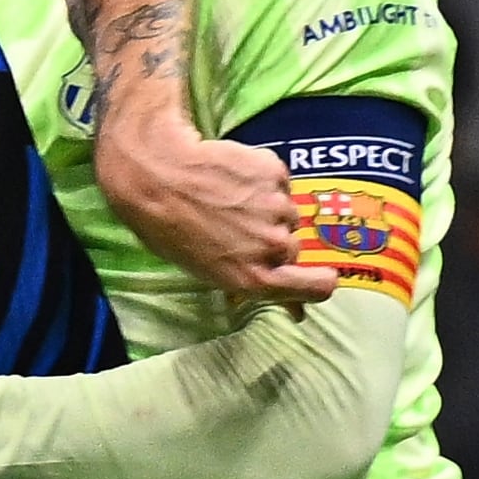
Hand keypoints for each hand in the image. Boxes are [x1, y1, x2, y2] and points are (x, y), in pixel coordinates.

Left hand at [97, 122, 333, 304]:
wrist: (156, 173)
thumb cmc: (168, 227)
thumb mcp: (204, 270)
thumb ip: (247, 284)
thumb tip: (281, 306)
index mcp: (255, 278)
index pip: (317, 288)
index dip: (321, 283)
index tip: (321, 278)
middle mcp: (273, 247)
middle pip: (293, 249)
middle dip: (272, 241)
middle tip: (237, 227)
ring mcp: (277, 208)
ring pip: (285, 213)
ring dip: (266, 208)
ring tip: (228, 199)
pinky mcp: (275, 174)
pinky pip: (278, 182)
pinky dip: (261, 179)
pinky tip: (231, 178)